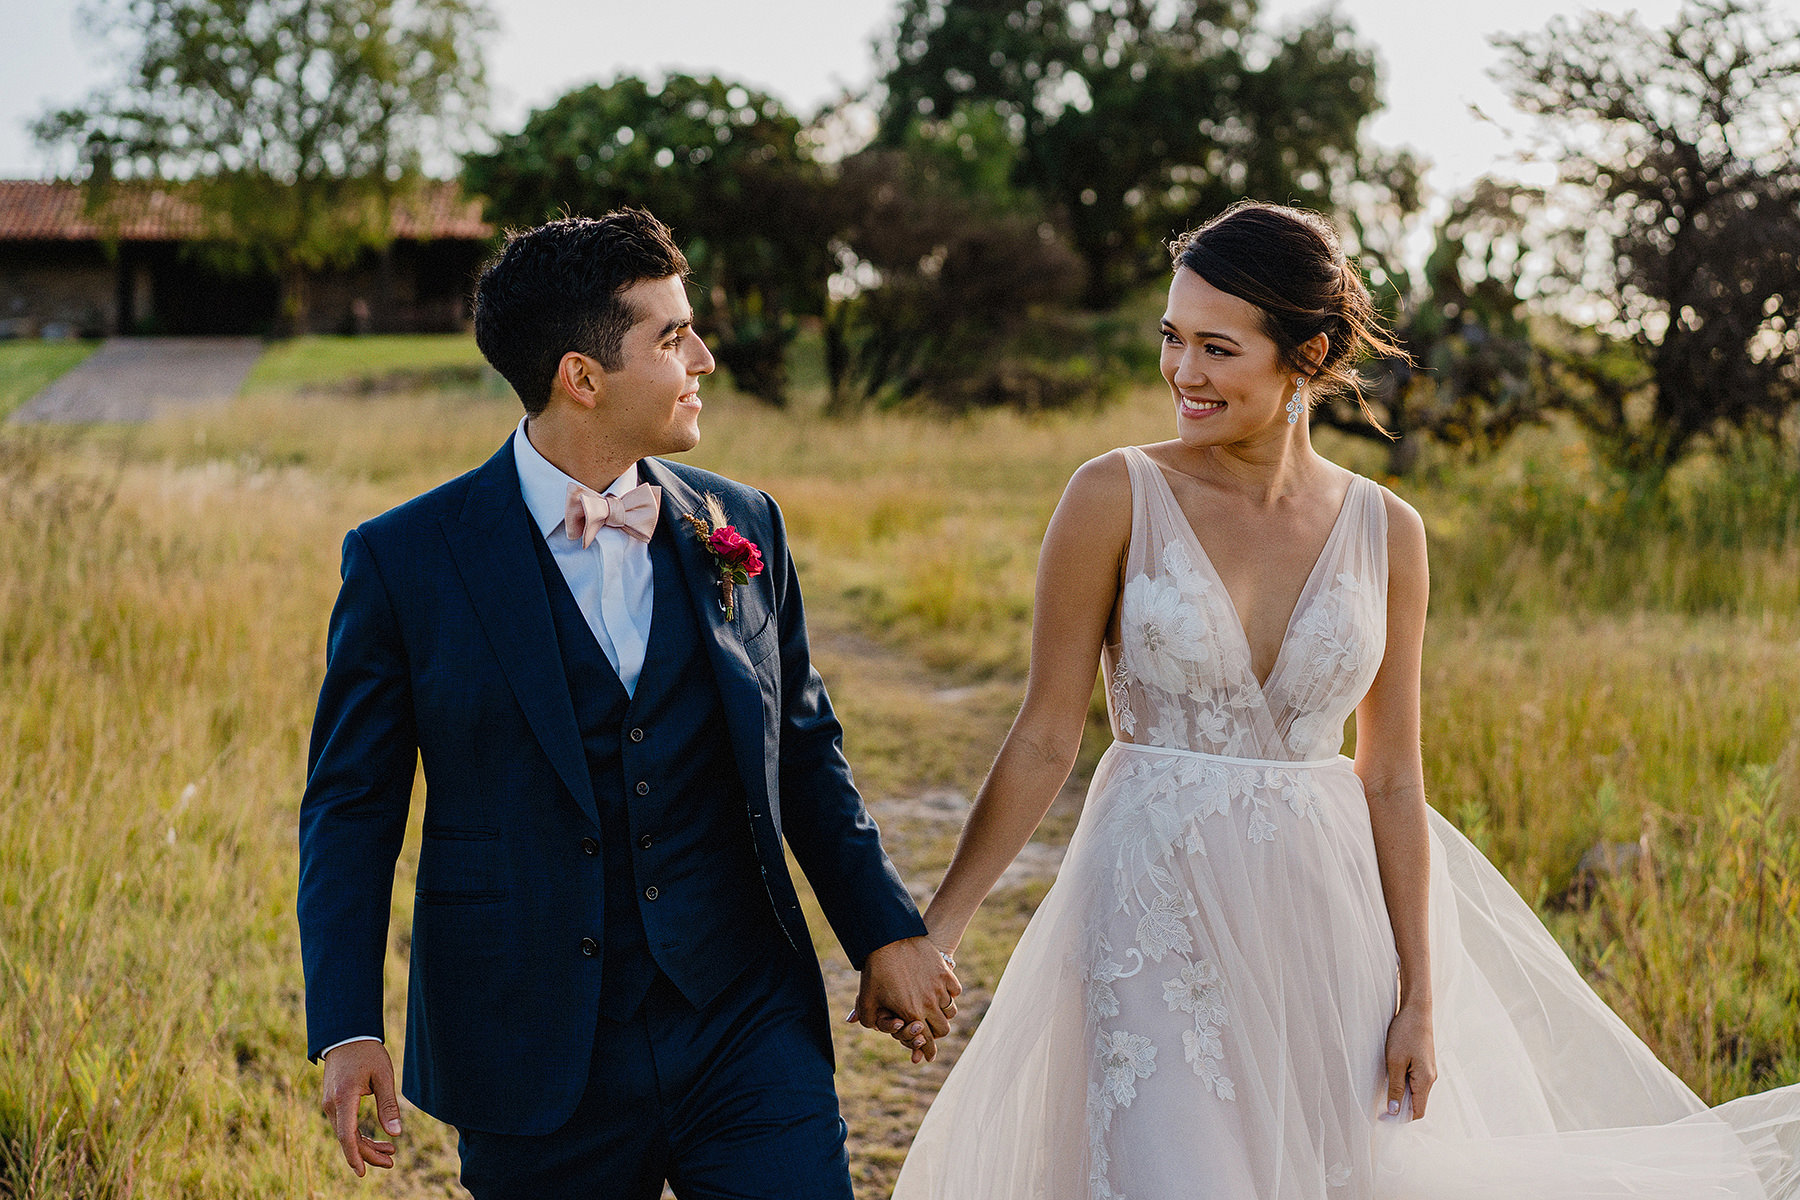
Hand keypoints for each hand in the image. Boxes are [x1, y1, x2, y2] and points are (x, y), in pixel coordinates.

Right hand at [319, 1040, 402, 1175]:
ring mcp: (330, 1104)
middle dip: (368, 1154)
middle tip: (391, 1162)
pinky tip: (377, 1140)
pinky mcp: (333, 1102)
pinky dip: (359, 1135)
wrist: (347, 1035)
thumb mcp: (383, 1076)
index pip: (347, 1135)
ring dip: (366, 1145)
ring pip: (346, 1134)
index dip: (356, 1155)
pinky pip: (345, 1125)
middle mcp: (331, 1105)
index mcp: (343, 1098)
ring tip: (390, 1153)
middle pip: (348, 1139)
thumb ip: (388, 1105)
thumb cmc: (368, 1053)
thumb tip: (396, 1133)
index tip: (363, 1173)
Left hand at [848, 937, 960, 1062]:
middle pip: (943, 1029)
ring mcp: (939, 987)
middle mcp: (929, 1003)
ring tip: (934, 1010)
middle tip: (929, 1029)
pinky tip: (940, 992)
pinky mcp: (945, 973)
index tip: (929, 1057)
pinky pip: (955, 992)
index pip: (926, 1041)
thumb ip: (868, 1019)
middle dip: (936, 1033)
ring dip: (943, 1014)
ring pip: (951, 1012)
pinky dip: (950, 995)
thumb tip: (871, 1030)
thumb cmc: (875, 970)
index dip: (928, 1052)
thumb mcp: (867, 997)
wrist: (889, 938)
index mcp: (911, 1013)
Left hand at [1383, 1005, 1436, 1120]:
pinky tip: (1391, 1078)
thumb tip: (1395, 1111)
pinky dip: (1403, 1085)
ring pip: (1415, 1093)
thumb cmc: (1405, 1033)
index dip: (1400, 1118)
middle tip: (1379, 1106)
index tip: (1382, 1117)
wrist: (1416, 1011)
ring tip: (1383, 1091)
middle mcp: (1431, 1078)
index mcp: (1425, 1081)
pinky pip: (1415, 1082)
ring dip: (1401, 1096)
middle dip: (1400, 1109)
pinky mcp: (1424, 1063)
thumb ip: (1396, 1087)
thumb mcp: (1395, 1062)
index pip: (1417, 1112)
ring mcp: (1429, 1070)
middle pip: (1417, 1104)